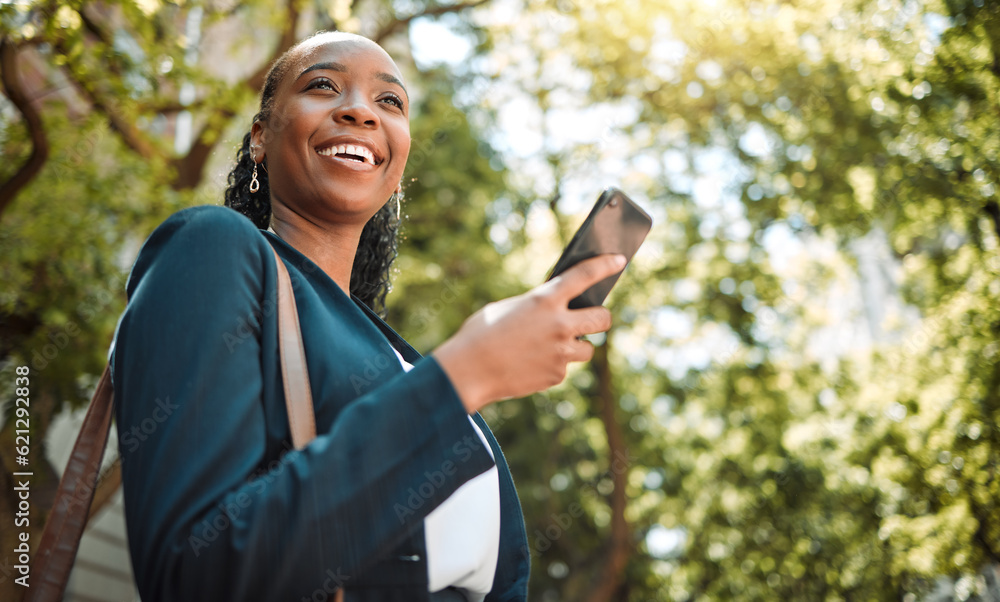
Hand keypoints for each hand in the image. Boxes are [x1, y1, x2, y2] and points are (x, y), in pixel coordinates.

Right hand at [432, 254, 624, 412]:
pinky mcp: (556, 375)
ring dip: (574, 347)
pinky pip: (563, 368)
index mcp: (544, 299)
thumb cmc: (480, 333)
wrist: (468, 370)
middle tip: (594, 319)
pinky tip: (530, 364)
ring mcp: (560, 352)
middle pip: (603, 319)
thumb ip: (536, 306)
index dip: (605, 265)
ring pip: (587, 349)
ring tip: (550, 346)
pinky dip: (552, 366)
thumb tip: (556, 310)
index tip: (619, 260)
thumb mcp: (508, 308)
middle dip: (601, 318)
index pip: (585, 275)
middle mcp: (559, 325)